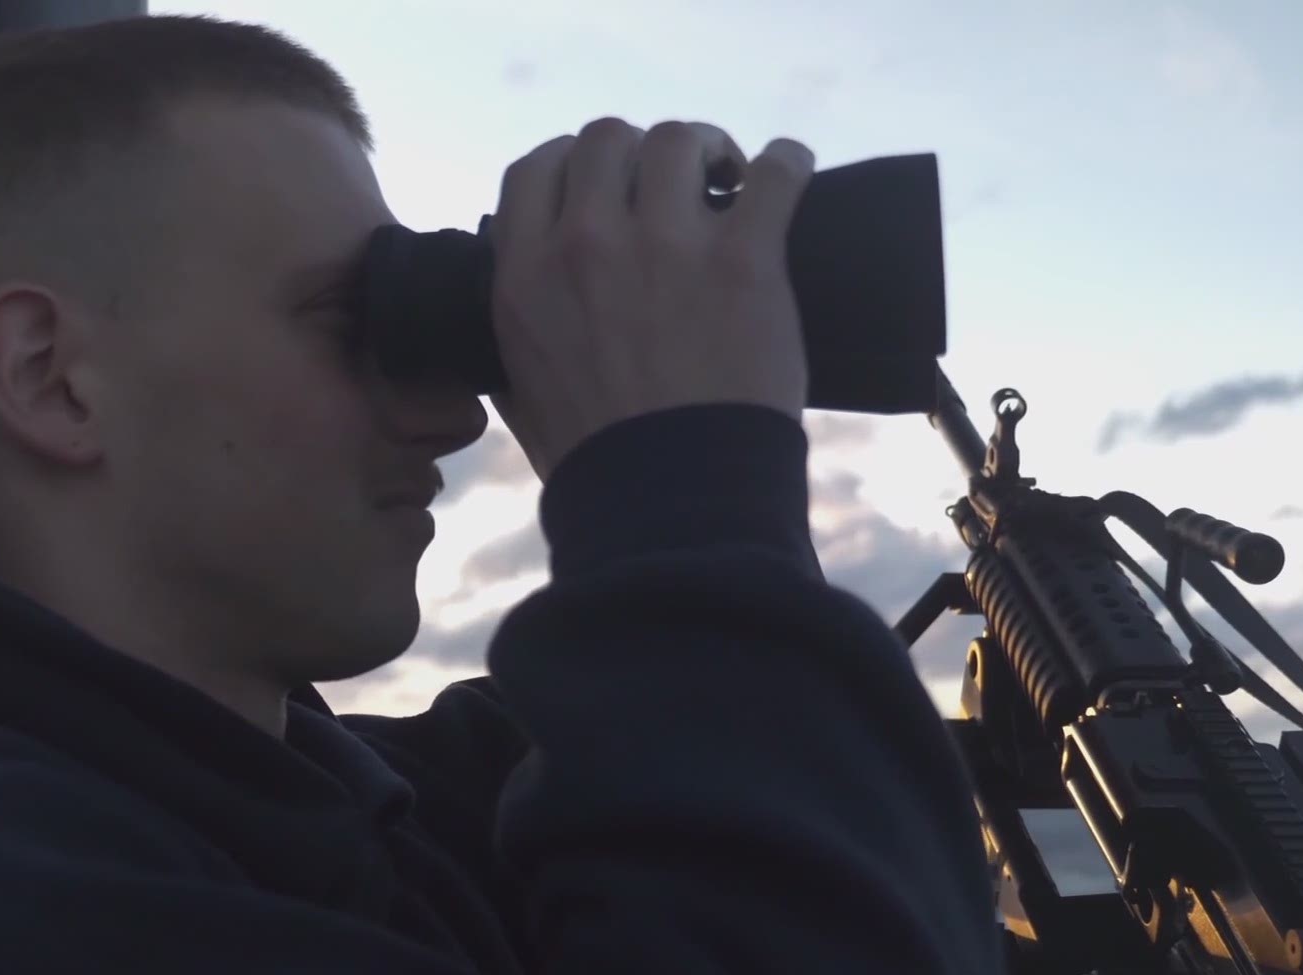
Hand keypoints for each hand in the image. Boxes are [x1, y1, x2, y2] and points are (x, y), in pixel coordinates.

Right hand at [485, 118, 814, 480]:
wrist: (669, 507)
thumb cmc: (597, 463)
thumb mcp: (521, 391)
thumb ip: (515, 335)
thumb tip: (518, 302)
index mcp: (525, 277)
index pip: (534, 168)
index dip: (572, 163)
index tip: (603, 183)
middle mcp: (585, 247)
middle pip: (607, 138)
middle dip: (640, 154)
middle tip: (673, 186)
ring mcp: (665, 247)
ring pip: (677, 139)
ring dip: (707, 151)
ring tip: (730, 181)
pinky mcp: (743, 261)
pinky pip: (774, 171)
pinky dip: (785, 163)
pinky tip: (787, 172)